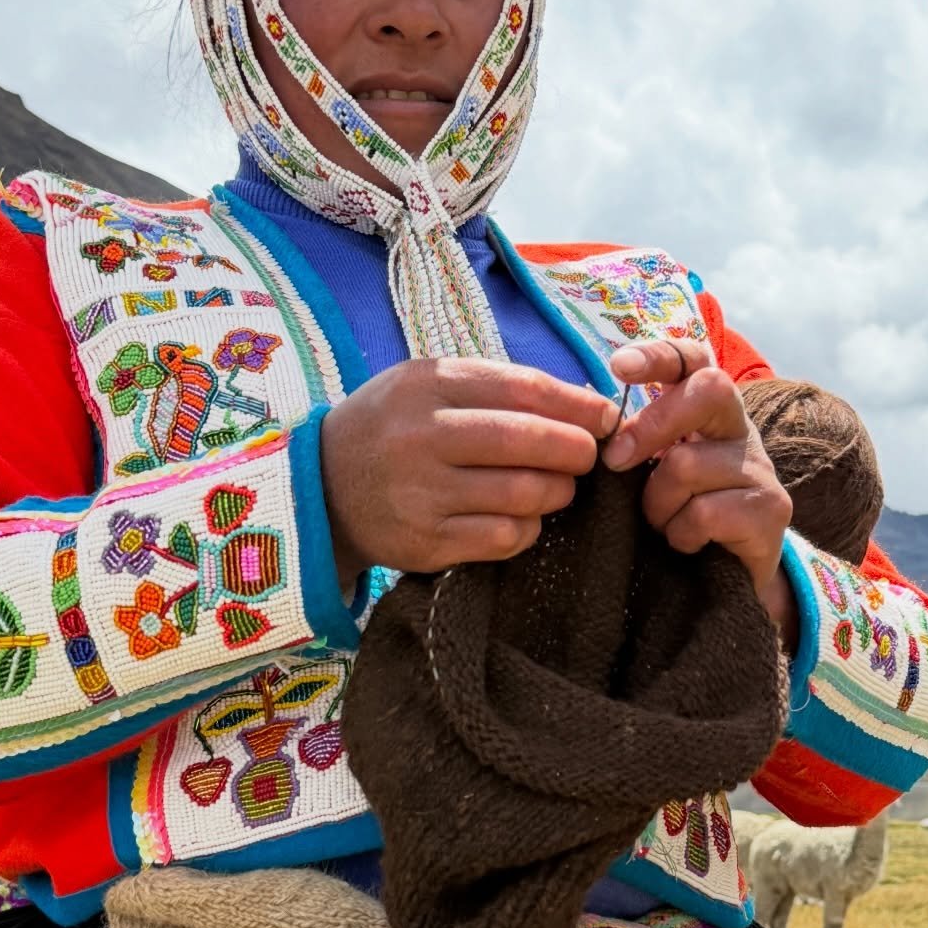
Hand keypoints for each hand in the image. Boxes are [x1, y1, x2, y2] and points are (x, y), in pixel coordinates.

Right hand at [320, 356, 618, 581]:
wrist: (320, 489)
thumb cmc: (392, 429)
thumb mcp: (427, 387)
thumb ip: (496, 389)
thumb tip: (583, 403)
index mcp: (428, 385)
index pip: (523, 389)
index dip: (577, 404)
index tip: (607, 416)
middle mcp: (421, 437)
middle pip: (529, 441)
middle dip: (577, 450)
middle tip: (589, 456)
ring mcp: (421, 494)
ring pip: (524, 494)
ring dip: (558, 492)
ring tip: (558, 487)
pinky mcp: (425, 543)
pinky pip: (504, 537)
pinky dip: (528, 528)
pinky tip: (523, 518)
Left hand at [602, 341, 797, 647]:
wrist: (728, 584)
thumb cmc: (680, 520)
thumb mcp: (653, 474)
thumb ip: (632, 444)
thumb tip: (586, 426)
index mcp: (709, 412)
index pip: (694, 360)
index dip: (659, 355)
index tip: (618, 368)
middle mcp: (741, 430)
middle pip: (709, 389)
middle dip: (651, 424)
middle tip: (616, 462)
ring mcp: (761, 469)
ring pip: (687, 464)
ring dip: (658, 504)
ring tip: (662, 524)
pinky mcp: (771, 510)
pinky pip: (704, 513)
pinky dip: (681, 534)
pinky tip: (686, 543)